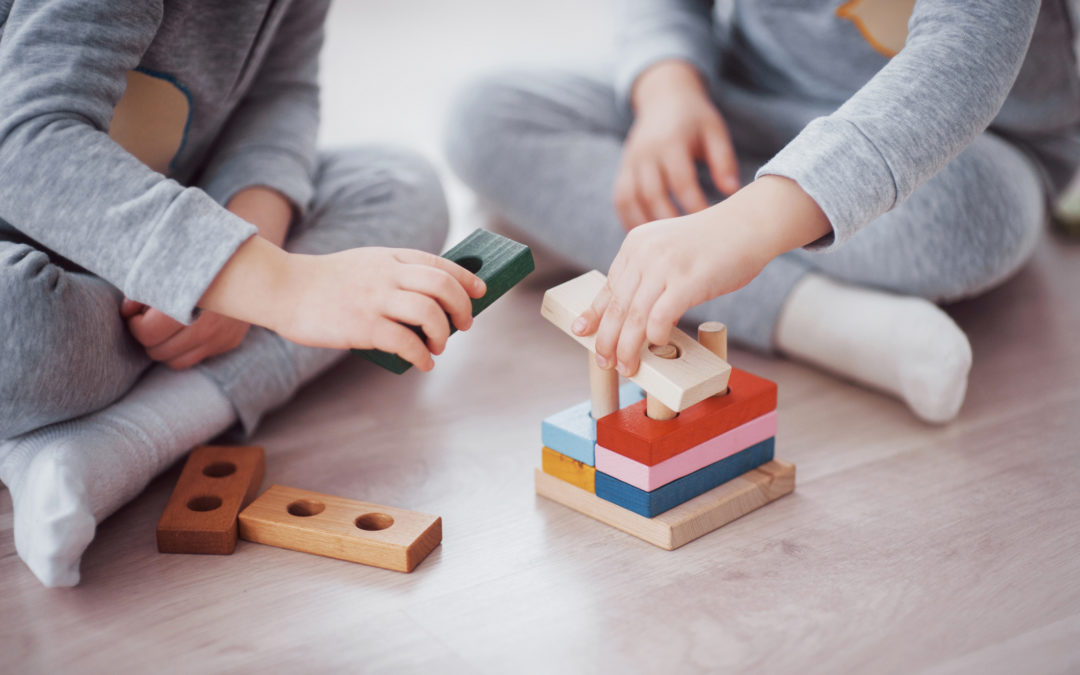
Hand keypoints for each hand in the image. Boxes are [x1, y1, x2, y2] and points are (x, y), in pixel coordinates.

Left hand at [117, 186, 292, 368]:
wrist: (253, 260)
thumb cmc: (204, 261)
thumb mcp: (172, 265)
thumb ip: (144, 286)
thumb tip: (125, 310)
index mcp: (193, 303)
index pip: (147, 333)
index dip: (134, 324)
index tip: (134, 311)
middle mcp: (209, 326)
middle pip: (157, 350)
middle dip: (146, 335)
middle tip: (145, 319)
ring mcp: (221, 338)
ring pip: (172, 360)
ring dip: (162, 346)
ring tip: (162, 327)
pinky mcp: (229, 343)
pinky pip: (192, 359)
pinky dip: (181, 350)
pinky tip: (182, 332)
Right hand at [199, 241, 486, 371]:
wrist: (284, 289)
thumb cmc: (326, 282)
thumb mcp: (365, 263)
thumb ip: (394, 273)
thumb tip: (432, 300)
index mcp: (389, 257)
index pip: (439, 263)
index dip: (466, 278)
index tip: (480, 291)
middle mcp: (386, 275)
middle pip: (442, 286)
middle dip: (462, 307)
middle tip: (463, 324)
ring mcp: (375, 299)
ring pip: (429, 312)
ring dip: (443, 332)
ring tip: (438, 345)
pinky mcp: (362, 326)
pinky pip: (406, 341)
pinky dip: (422, 355)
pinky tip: (423, 362)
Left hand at [576, 176, 831, 375]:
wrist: (750, 224)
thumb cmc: (714, 244)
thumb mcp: (669, 250)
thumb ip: (649, 275)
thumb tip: (634, 316)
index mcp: (635, 244)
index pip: (608, 286)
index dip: (594, 314)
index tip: (583, 333)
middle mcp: (645, 252)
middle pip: (616, 305)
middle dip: (607, 339)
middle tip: (604, 361)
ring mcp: (665, 265)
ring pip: (634, 316)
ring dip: (628, 347)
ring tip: (628, 366)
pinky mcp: (688, 280)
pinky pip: (661, 317)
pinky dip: (656, 336)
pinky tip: (658, 345)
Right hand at [614, 60, 739, 229]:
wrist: (663, 98)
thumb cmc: (695, 119)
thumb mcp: (714, 131)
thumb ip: (723, 160)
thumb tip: (731, 191)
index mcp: (671, 142)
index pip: (681, 180)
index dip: (694, 205)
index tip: (709, 226)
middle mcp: (646, 153)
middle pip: (653, 194)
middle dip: (670, 220)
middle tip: (688, 244)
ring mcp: (630, 162)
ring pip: (631, 199)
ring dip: (646, 225)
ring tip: (664, 246)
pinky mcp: (623, 170)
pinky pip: (621, 200)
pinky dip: (630, 220)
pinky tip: (645, 238)